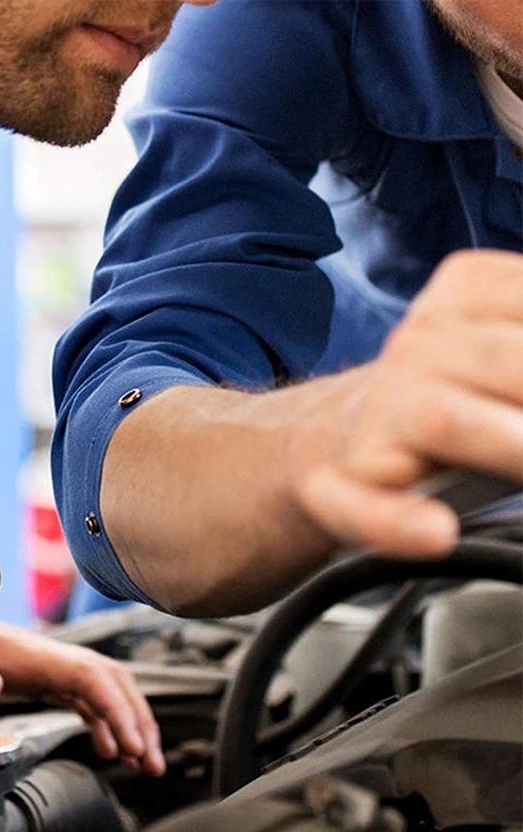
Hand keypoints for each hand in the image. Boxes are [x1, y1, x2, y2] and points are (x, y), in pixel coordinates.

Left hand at [0, 614, 165, 777]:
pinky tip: (106, 743)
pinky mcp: (20, 674)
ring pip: (95, 685)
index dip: (116, 707)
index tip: (134, 744)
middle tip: (153, 762)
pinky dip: (100, 718)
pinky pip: (74, 693)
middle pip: (103, 677)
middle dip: (136, 716)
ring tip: (143, 758)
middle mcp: (29, 654)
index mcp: (12, 651)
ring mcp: (28, 663)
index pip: (84, 673)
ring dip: (124, 718)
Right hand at [296, 250, 522, 556]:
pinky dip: (398, 522)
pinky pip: (364, 506)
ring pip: (447, 421)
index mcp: (467, 296)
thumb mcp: (511, 346)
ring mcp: (379, 416)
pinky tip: (433, 532)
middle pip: (511, 360)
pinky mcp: (339, 488)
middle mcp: (420, 346)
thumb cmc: (447, 400)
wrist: (329, 445)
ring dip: (512, 447)